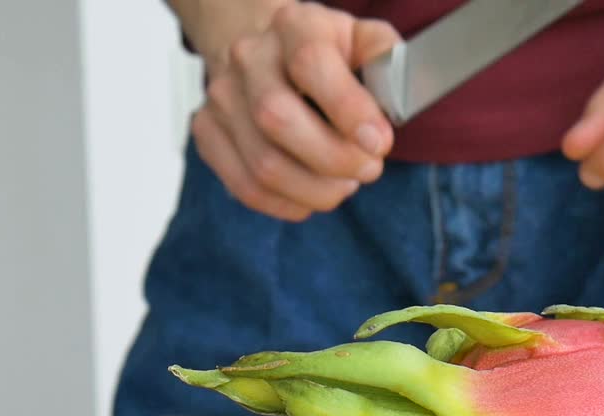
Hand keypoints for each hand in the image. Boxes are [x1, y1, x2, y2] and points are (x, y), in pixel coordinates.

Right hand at [189, 2, 398, 220]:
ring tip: (344, 184)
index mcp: (294, 25)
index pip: (310, 64)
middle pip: (277, 119)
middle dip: (333, 159)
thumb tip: (395, 96)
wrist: (270, 54)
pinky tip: (311, 196)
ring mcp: (222, 97)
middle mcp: (248, 57)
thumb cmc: (326, 55)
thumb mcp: (363, 41)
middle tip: (368, 170)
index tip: (379, 143)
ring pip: (263, 164)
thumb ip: (387, 61)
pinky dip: (287, 203)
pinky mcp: (207, 133)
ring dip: (315, 189)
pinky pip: (245, 186)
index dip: (348, 110)